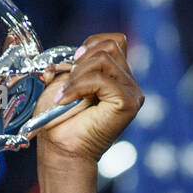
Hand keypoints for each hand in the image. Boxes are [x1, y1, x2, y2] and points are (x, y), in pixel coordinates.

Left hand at [34, 33, 143, 165]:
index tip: (72, 64)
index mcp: (117, 76)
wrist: (62, 151)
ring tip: (64, 95)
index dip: (91, 44)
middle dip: (81, 61)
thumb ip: (73, 63)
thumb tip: (73, 52)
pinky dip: (77, 87)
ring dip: (77, 75)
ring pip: (105, 58)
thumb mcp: (64, 83)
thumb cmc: (60, 122)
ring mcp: (132, 93)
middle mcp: (129, 83)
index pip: (114, 41)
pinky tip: (65, 101)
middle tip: (66, 84)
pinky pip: (101, 79)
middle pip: (110, 45)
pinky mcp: (129, 103)